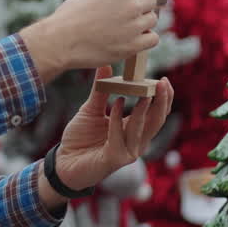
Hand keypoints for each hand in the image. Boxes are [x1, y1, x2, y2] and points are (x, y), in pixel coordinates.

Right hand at [19, 0, 159, 81]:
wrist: (61, 41)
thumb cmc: (69, 17)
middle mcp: (130, 6)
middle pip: (151, 0)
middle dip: (142, 4)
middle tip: (129, 11)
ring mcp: (134, 26)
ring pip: (153, 19)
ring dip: (143, 22)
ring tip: (128, 26)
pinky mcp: (133, 46)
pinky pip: (153, 39)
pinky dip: (145, 38)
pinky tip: (133, 38)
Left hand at [52, 65, 173, 191]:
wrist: (63, 161)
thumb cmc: (80, 137)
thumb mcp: (91, 109)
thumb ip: (100, 90)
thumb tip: (106, 65)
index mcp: (133, 129)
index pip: (156, 114)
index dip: (163, 98)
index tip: (163, 80)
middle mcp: (135, 142)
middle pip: (157, 121)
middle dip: (162, 102)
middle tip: (162, 83)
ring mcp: (127, 152)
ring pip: (141, 129)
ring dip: (144, 109)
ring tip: (145, 92)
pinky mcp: (114, 159)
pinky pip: (119, 136)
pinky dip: (119, 119)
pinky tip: (119, 102)